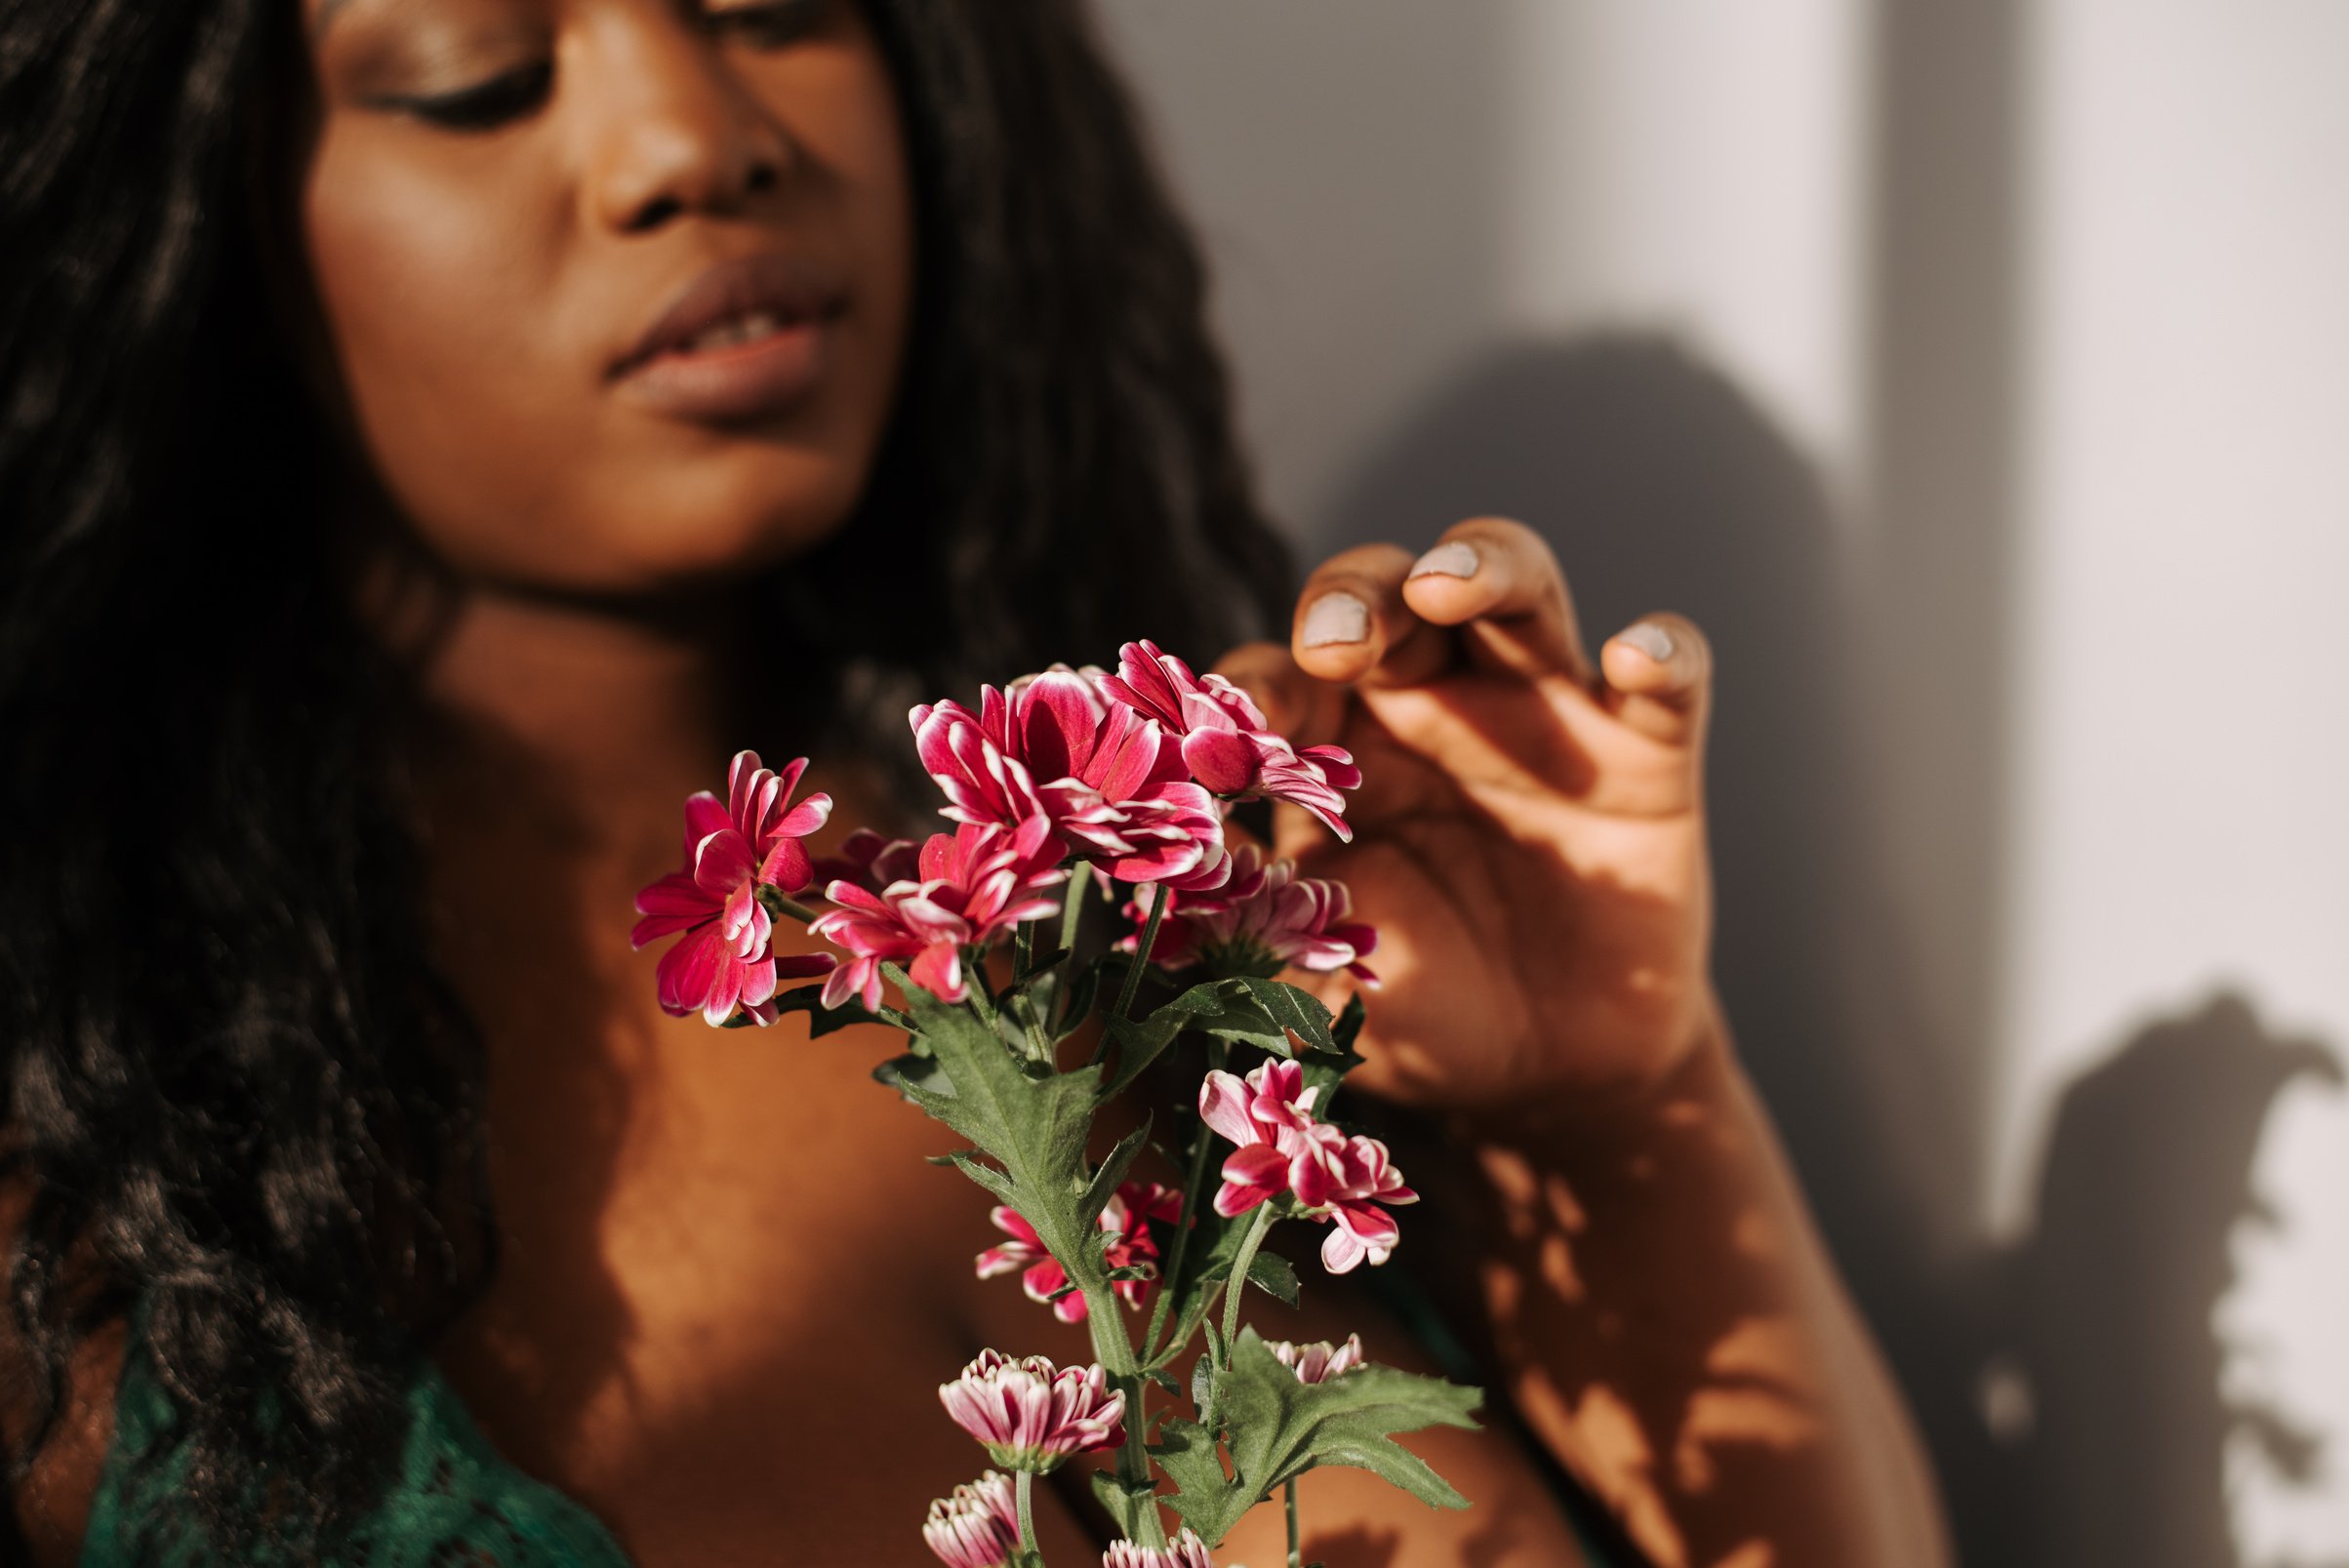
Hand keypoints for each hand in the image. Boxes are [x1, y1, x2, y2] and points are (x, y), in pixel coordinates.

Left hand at [1216, 517, 1718, 1108]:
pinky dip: (1662, 653)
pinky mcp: (1649, 754)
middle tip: (1335, 643)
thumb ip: (1255, 932)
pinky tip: (1638, 656)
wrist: (1548, 1074)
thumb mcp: (1321, 977)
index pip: (1279, 681)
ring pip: (1515, 586)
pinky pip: (1668, 682)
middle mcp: (1430, 701)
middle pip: (1385, 594)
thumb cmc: (1414, 1003)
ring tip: (1444, 584)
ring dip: (1481, 565)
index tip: (1225, 741)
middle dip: (1354, 598)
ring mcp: (1543, 712)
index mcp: (1333, 744)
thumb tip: (1176, 887)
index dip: (1249, 696)